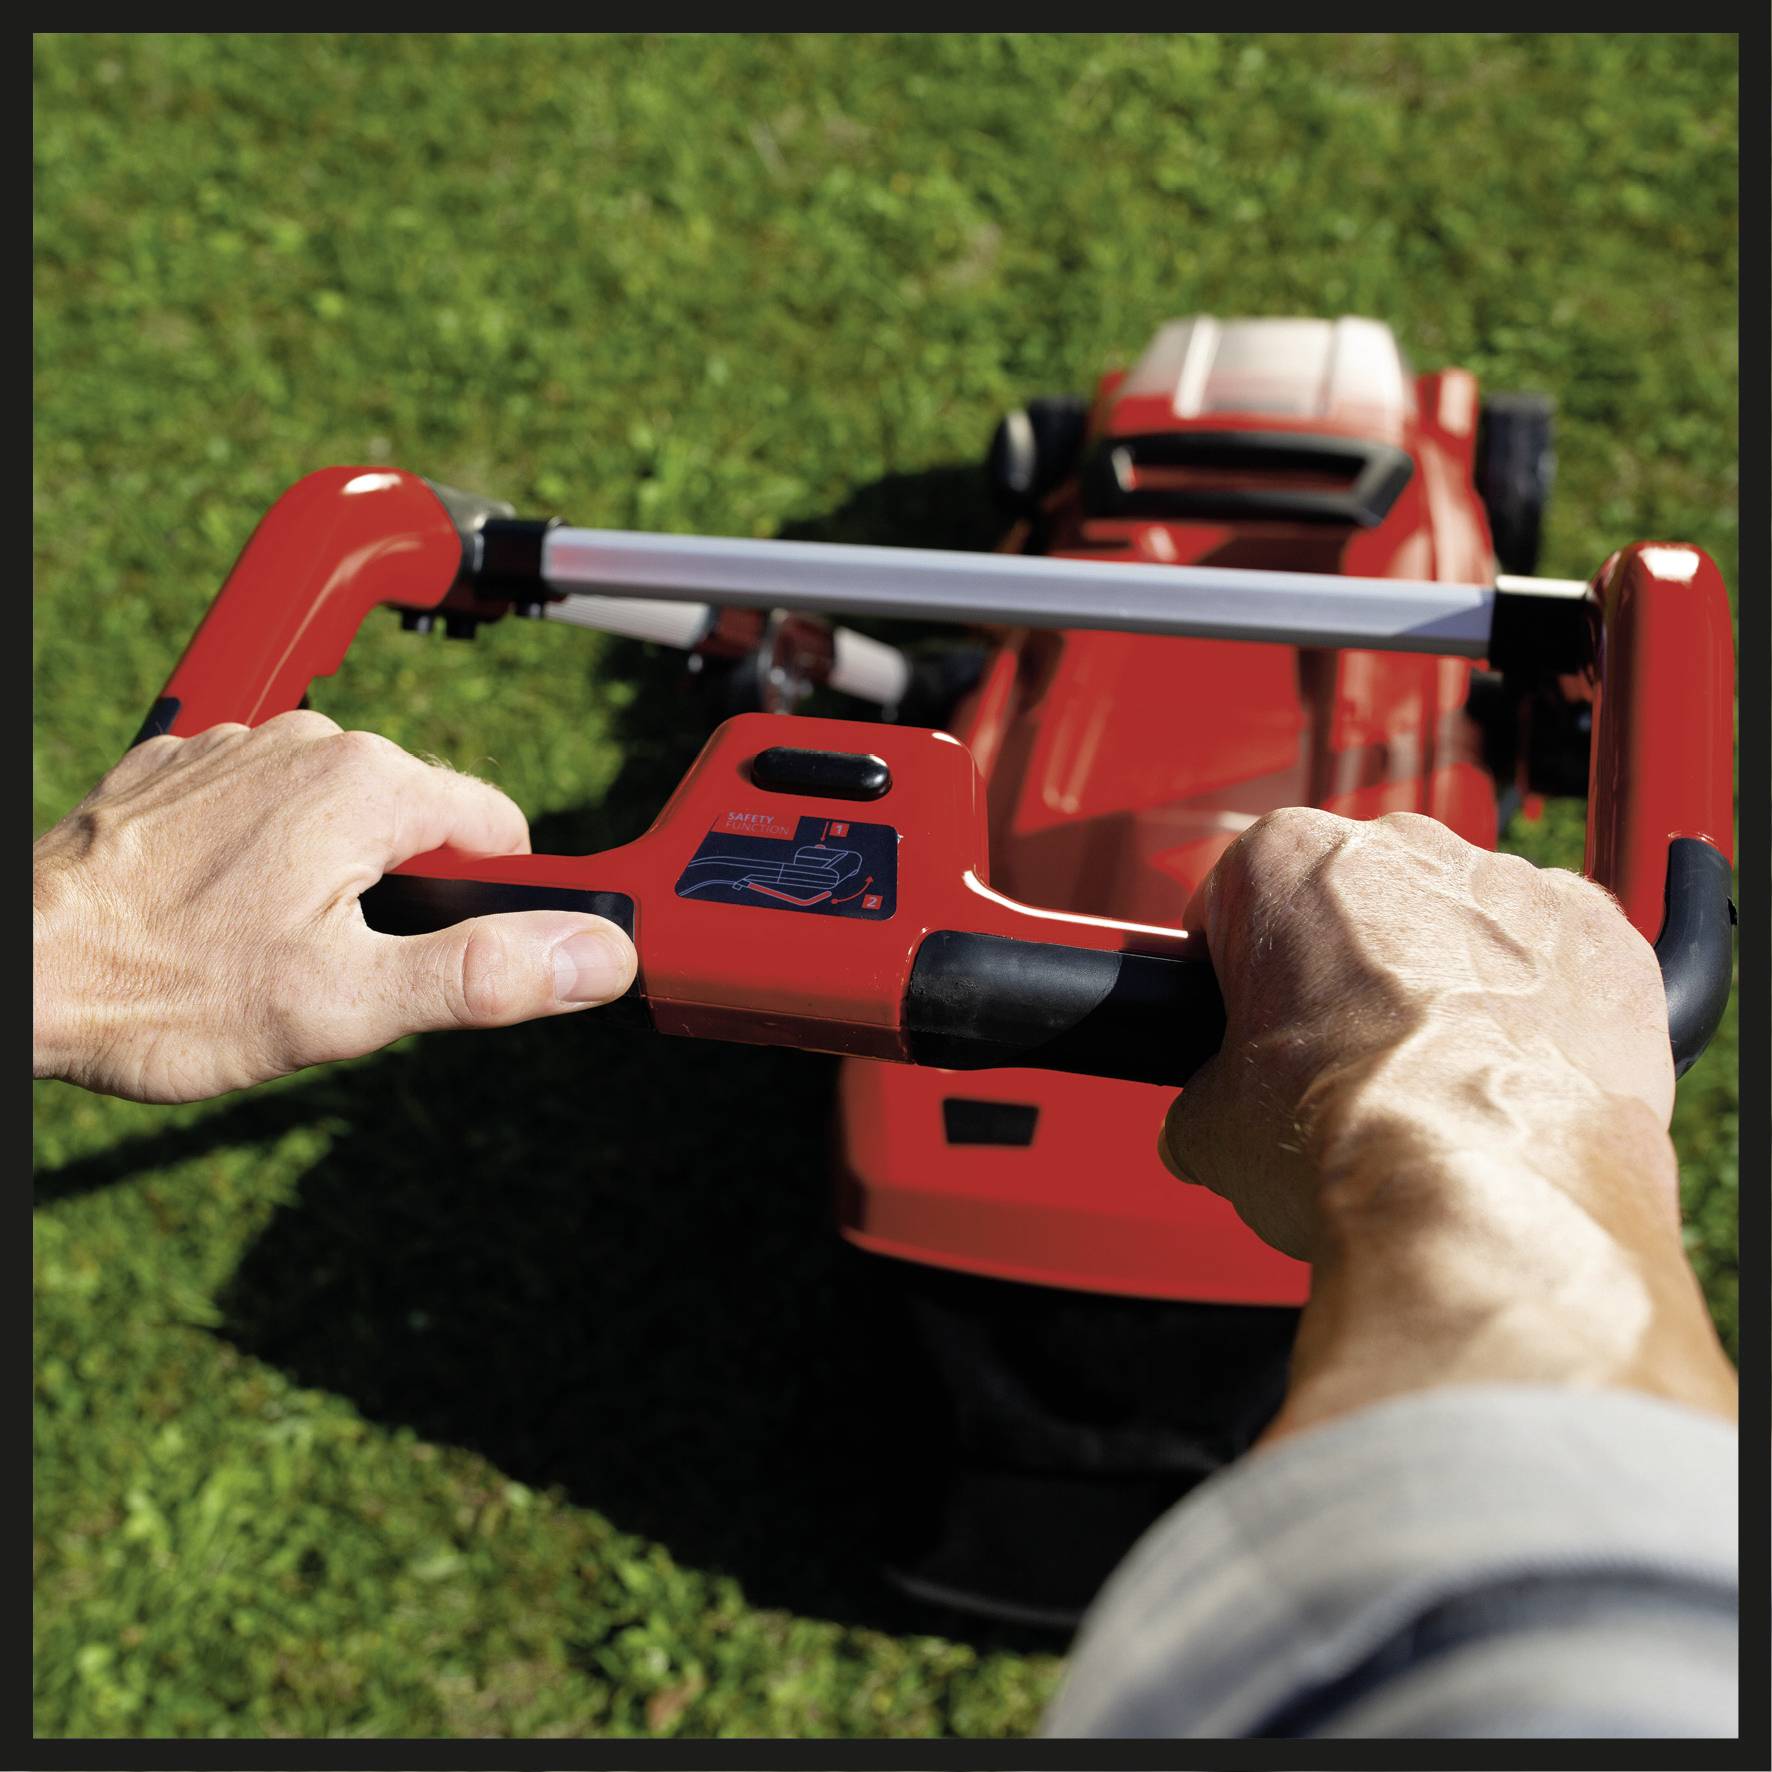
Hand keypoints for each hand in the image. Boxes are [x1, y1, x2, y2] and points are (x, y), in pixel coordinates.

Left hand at [33, 712, 636, 1103]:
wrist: (17, 966)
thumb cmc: (167, 991)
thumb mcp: (347, 1005)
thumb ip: (484, 975)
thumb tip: (598, 954)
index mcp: (371, 786)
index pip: (502, 831)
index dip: (489, 907)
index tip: (431, 956)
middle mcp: (310, 743)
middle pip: (419, 824)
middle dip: (399, 898)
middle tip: (329, 970)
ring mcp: (239, 749)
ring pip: (340, 818)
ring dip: (328, 877)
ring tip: (260, 949)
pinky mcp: (182, 769)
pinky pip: (265, 808)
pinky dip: (259, 857)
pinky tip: (212, 914)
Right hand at [1158, 809, 1731, 1431]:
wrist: (1487, 1197)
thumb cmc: (1345, 1138)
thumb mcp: (1212, 1128)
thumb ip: (1204, 1094)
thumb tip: (1211, 1122)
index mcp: (1288, 860)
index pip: (1239, 896)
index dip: (1238, 970)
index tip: (1247, 1024)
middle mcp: (1405, 847)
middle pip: (1357, 896)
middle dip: (1347, 966)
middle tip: (1337, 1065)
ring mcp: (1514, 886)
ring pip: (1463, 923)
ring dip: (1448, 984)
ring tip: (1437, 1089)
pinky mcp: (1605, 940)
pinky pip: (1561, 961)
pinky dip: (1542, 1012)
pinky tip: (1514, 1083)